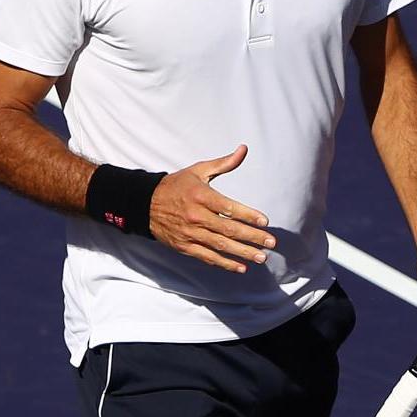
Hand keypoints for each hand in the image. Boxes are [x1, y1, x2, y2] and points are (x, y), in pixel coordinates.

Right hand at [148, 144, 274, 272]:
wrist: (144, 203)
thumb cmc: (176, 185)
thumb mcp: (198, 171)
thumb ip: (223, 163)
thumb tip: (243, 149)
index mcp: (200, 196)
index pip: (229, 207)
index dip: (248, 215)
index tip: (265, 221)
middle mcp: (196, 216)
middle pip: (228, 229)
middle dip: (252, 237)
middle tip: (271, 242)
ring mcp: (190, 233)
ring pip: (220, 245)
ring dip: (242, 252)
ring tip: (261, 257)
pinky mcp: (185, 246)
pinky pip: (207, 257)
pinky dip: (225, 263)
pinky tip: (241, 267)